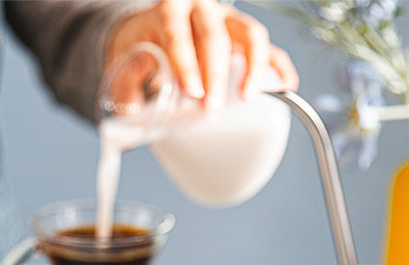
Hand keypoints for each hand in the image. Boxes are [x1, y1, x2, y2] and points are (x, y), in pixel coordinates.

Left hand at [107, 0, 297, 111]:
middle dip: (215, 76)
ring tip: (247, 97)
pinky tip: (285, 87)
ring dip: (253, 67)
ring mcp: (228, 20)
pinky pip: (268, 48)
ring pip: (250, 34)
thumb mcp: (123, 56)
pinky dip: (279, 67)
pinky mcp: (244, 37)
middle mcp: (202, 9)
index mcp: (169, 9)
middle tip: (210, 110)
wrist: (152, 29)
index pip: (178, 34)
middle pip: (215, 37)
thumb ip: (126, 79)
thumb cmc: (140, 43)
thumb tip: (131, 109)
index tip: (192, 93)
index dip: (186, 64)